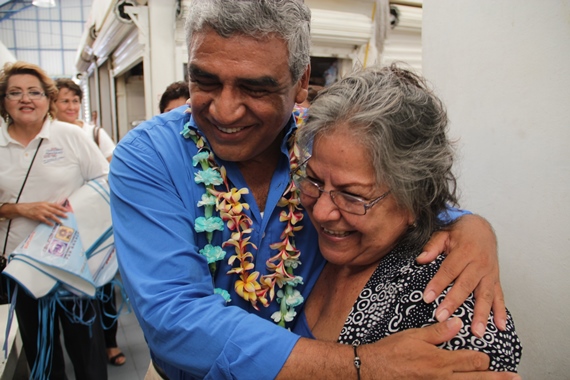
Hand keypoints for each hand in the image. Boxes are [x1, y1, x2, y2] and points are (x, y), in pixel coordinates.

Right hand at [16, 202, 67, 225]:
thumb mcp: (42, 204)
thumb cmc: (34, 206)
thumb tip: (57, 208)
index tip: (67, 211)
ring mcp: (41, 212)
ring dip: (57, 219)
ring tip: (61, 222)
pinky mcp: (37, 216)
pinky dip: (49, 222)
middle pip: (55, 211)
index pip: (56, 205)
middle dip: (61, 214)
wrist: (24, 208)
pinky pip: (45, 220)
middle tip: (67, 217)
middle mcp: (44, 207)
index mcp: (46, 203)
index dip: (62, 208)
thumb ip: (49, 206)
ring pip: (51, 215)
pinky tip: (52, 225)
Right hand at [360, 318, 519, 378]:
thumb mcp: (414, 336)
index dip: (483, 360)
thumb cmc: (390, 352)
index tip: (488, 358)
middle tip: (514, 379)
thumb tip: (457, 323)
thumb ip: (438, 331)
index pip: (472, 362)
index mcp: (440, 362)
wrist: (372, 369)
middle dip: (497, 379)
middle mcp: (442, 379)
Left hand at [417, 214, 506, 337]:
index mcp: (465, 251)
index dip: (438, 284)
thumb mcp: (443, 233)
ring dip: (481, 315)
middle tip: (442, 317)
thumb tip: (421, 259)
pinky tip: (500, 326)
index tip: (427, 298)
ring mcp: (490, 273)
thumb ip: (432, 246)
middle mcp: (479, 263)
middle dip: (453, 302)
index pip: (449, 270)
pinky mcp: (496, 279)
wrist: (482, 228)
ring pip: (485, 295)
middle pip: (465, 285)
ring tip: (476, 332)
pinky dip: (500, 312)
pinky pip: (499, 297)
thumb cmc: (460, 233)